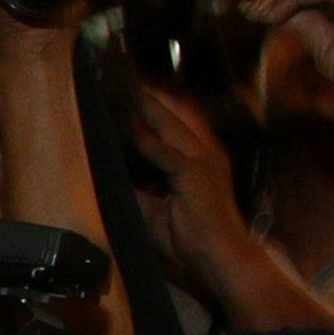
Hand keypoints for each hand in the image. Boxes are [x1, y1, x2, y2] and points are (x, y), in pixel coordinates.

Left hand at [131, 86, 247, 274]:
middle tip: (122, 77)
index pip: (175, 124)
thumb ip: (140, 188)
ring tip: (123, 88)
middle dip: (149, 96)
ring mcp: (203, 160)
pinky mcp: (195, 173)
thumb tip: (116, 173)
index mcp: (201, 158)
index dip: (154, 106)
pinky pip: (164, 151)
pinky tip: (129, 125)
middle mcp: (205, 152)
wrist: (216, 258)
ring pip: (171, 125)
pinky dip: (146, 137)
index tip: (129, 91)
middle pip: (174, 116)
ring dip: (146, 106)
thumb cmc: (190, 238)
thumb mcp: (155, 209)